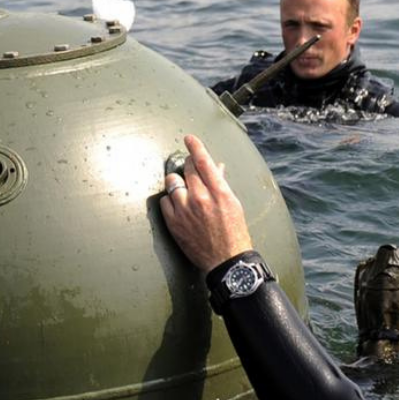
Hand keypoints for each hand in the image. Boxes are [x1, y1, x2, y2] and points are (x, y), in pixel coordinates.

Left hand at [159, 134, 253, 271]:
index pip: (203, 161)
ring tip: (184, 189)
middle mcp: (200, 198)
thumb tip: (216, 167)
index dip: (195, 146)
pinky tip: (179, 205)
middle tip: (190, 168)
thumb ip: (221, 183)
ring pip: (172, 182)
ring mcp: (184, 210)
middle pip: (187, 169)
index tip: (189, 138)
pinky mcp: (173, 222)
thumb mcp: (233, 204)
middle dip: (189, 165)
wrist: (225, 261)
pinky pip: (164, 201)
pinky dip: (171, 200)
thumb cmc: (234, 232)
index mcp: (219, 192)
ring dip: (178, 182)